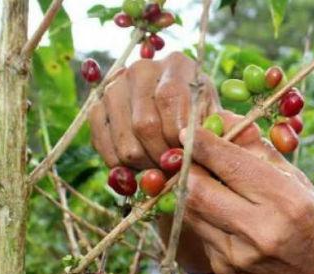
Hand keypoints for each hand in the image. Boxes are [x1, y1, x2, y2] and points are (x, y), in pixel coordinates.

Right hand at [88, 52, 222, 168]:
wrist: (177, 111)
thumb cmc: (201, 115)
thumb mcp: (216, 116)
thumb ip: (216, 129)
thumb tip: (203, 146)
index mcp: (177, 65)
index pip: (170, 99)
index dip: (178, 135)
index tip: (189, 156)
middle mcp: (142, 69)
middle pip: (144, 123)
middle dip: (162, 156)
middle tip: (175, 169)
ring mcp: (115, 87)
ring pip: (125, 140)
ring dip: (144, 164)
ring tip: (160, 167)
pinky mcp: (97, 107)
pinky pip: (103, 144)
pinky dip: (121, 165)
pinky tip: (140, 166)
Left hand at [180, 126, 313, 273]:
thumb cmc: (313, 223)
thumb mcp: (296, 181)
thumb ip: (258, 150)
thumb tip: (222, 121)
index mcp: (285, 201)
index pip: (230, 164)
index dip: (203, 144)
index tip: (189, 132)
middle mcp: (260, 229)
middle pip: (198, 189)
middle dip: (187, 167)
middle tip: (186, 156)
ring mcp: (239, 254)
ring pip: (191, 211)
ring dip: (189, 191)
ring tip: (201, 180)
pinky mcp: (225, 269)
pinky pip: (200, 232)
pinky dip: (202, 216)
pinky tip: (218, 212)